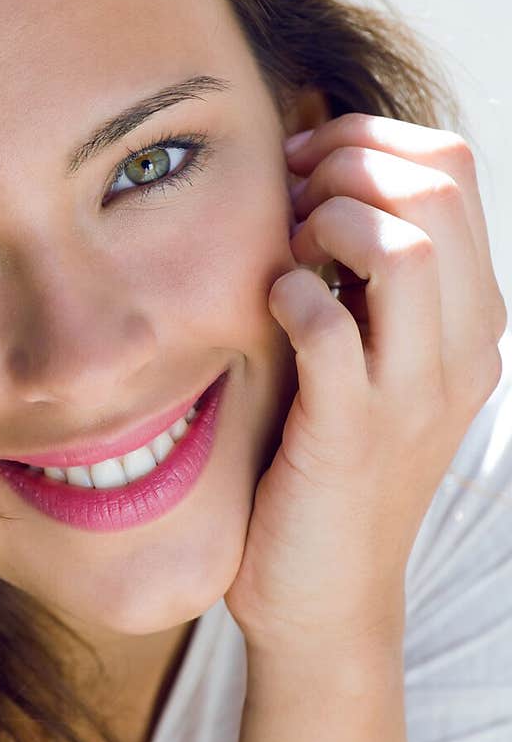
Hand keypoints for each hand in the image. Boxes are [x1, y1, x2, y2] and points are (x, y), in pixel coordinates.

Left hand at [224, 112, 506, 662]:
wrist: (325, 600)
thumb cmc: (328, 462)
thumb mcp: (372, 357)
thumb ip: (364, 275)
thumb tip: (309, 171)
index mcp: (473, 318)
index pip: (453, 167)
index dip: (367, 142)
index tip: (302, 169)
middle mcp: (463, 348)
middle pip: (438, 184)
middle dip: (346, 164)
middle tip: (288, 202)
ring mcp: (412, 395)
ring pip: (403, 246)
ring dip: (326, 222)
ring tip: (286, 253)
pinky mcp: (350, 437)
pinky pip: (332, 329)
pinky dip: (291, 296)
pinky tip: (268, 308)